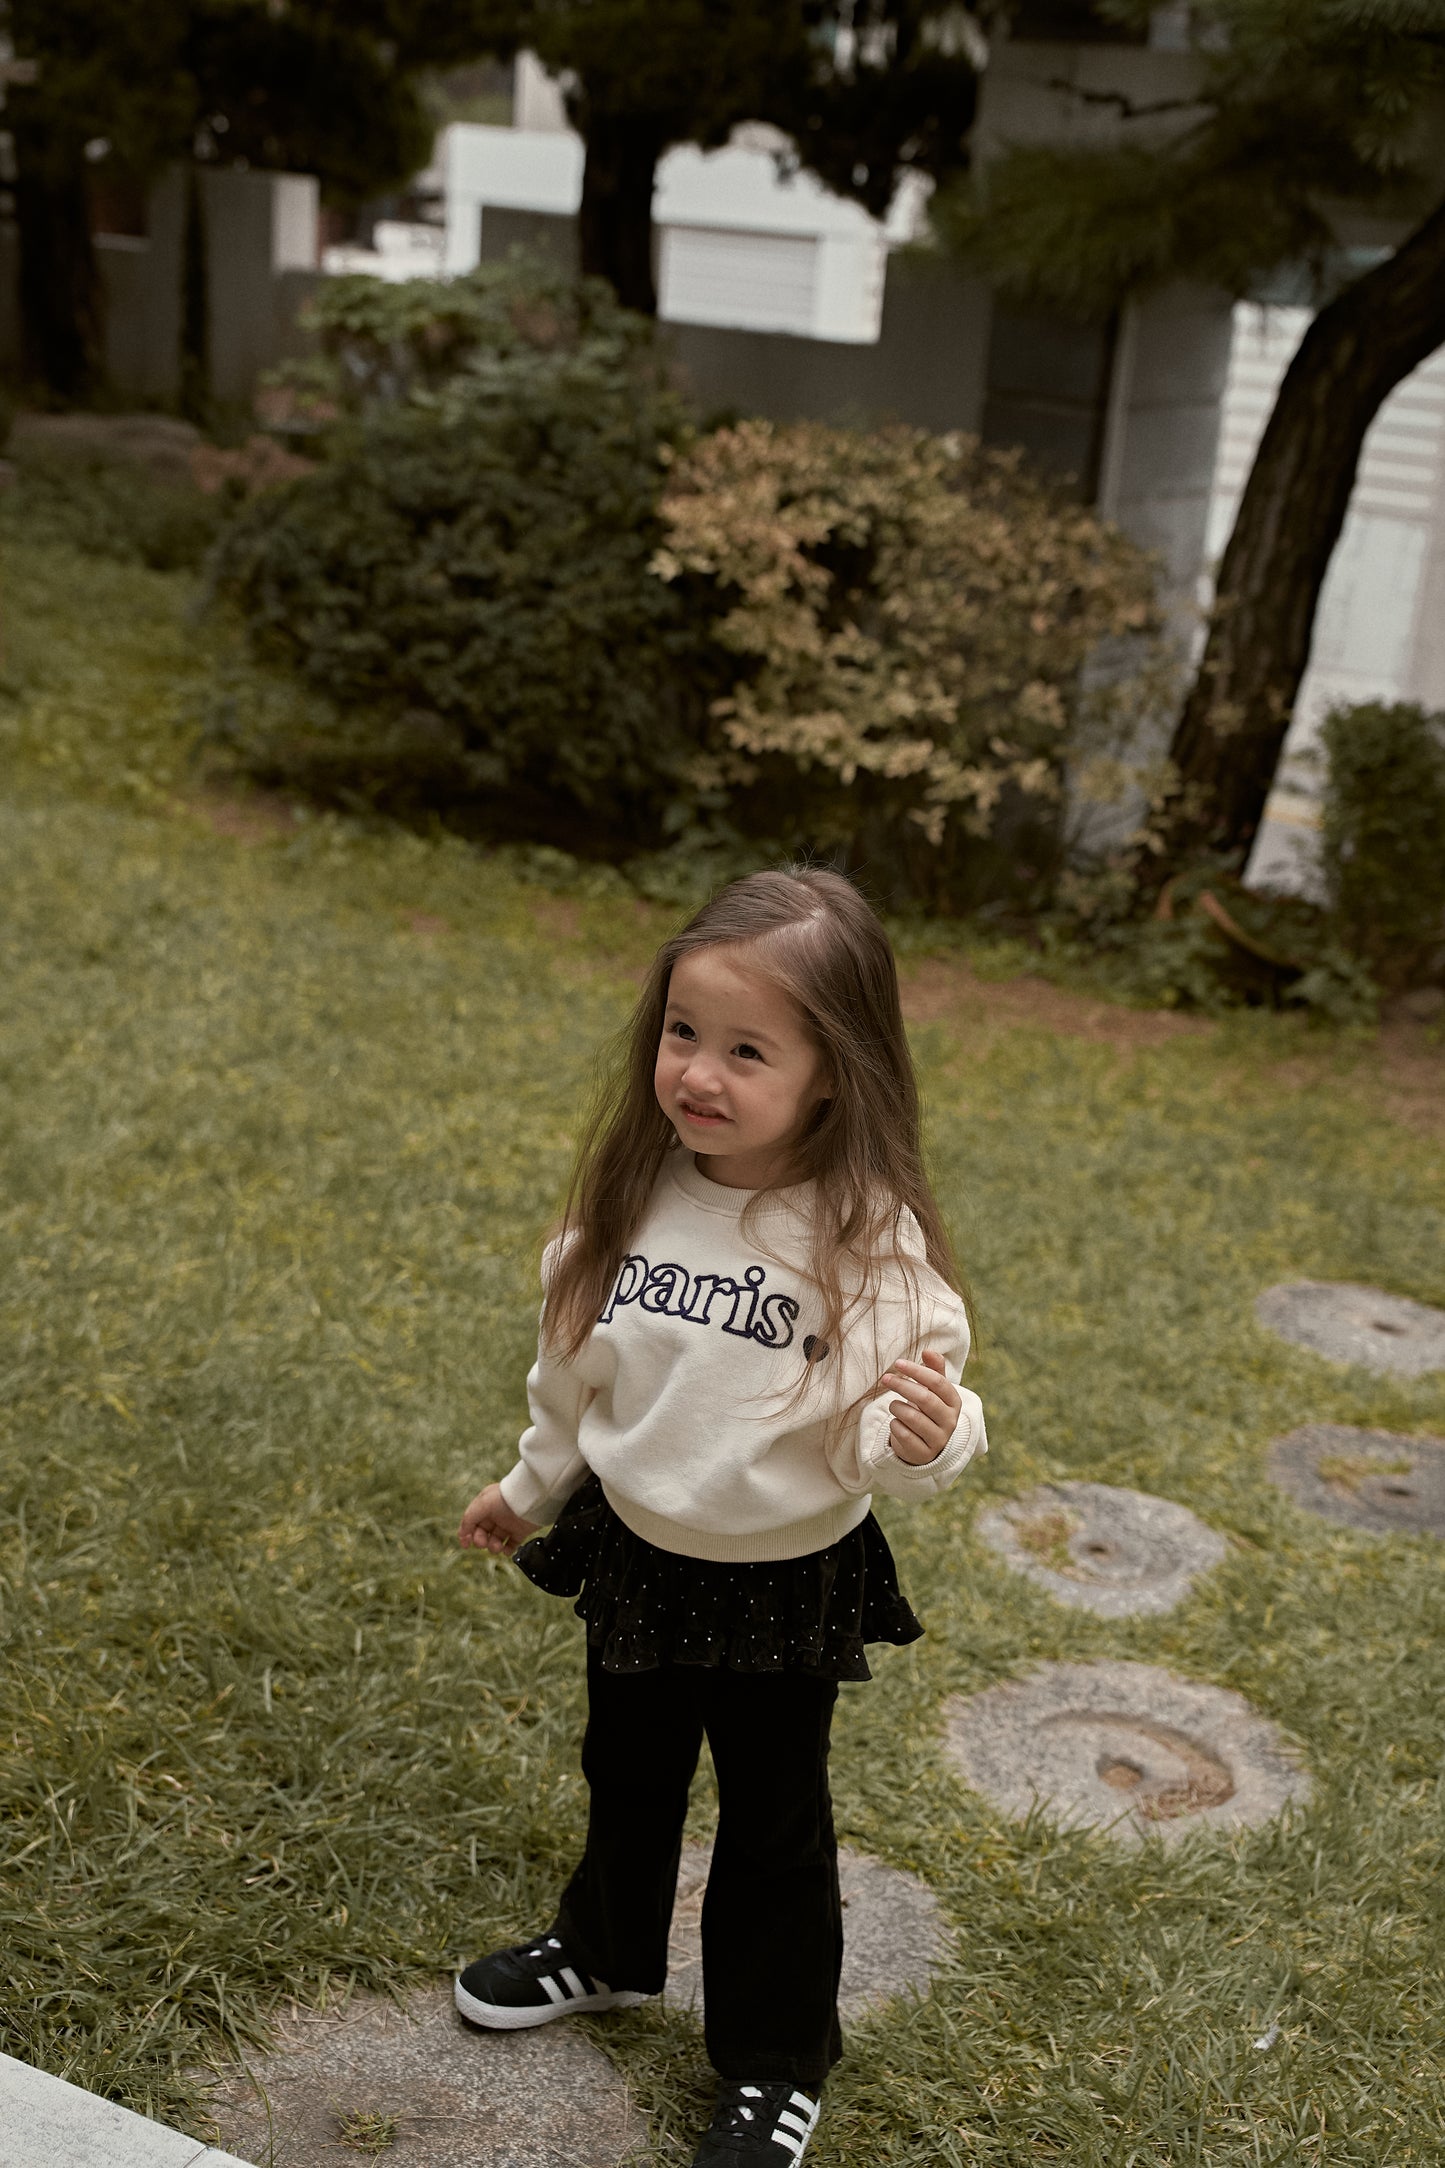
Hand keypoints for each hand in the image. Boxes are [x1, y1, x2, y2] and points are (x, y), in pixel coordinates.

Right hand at [459, 1482, 537, 1556]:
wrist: (531, 1499)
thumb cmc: (505, 1497)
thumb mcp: (481, 1504)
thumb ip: (469, 1518)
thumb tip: (462, 1533)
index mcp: (484, 1506)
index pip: (471, 1522)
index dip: (466, 1533)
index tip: (465, 1544)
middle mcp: (495, 1515)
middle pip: (482, 1533)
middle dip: (480, 1541)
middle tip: (483, 1543)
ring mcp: (508, 1524)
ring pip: (495, 1541)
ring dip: (493, 1547)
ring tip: (498, 1547)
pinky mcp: (520, 1531)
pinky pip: (511, 1545)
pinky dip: (508, 1550)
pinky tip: (506, 1550)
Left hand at [880, 1349, 961, 1465]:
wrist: (926, 1445)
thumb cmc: (928, 1411)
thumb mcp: (934, 1391)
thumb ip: (934, 1370)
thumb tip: (928, 1351)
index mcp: (954, 1402)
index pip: (937, 1382)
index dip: (917, 1370)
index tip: (898, 1363)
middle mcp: (950, 1422)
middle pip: (925, 1398)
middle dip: (902, 1385)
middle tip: (886, 1378)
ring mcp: (938, 1440)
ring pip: (913, 1417)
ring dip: (897, 1406)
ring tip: (893, 1404)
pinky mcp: (924, 1454)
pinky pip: (904, 1435)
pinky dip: (895, 1425)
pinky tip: (896, 1422)